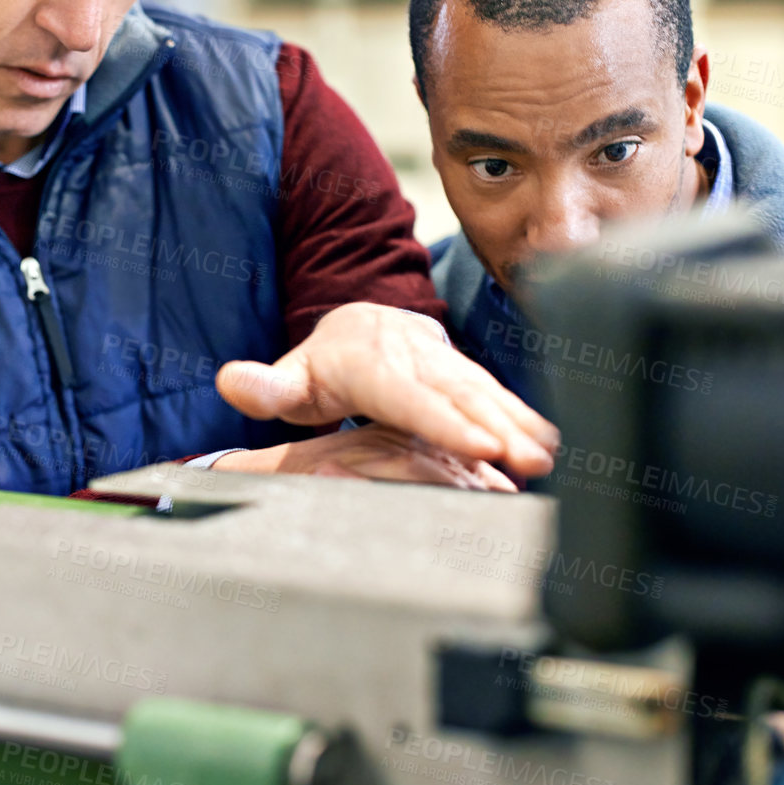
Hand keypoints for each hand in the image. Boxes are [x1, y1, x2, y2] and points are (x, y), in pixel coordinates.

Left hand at [215, 302, 556, 479]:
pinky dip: (527, 416)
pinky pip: (499, 394)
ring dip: (520, 424)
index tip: (479, 444)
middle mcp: (417, 360)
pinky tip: (553, 443)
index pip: (412, 399)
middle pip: (460, 397)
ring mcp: (446, 365)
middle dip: (497, 427)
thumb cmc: (323, 365)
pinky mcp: (467, 375)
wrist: (362, 323)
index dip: (446, 422)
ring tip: (548, 458)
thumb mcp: (291, 377)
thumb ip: (264, 386)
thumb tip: (230, 382)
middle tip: (528, 461)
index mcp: (373, 364)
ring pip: (486, 394)